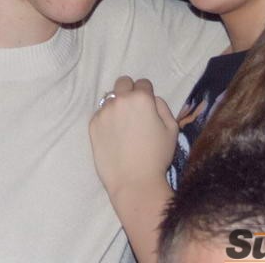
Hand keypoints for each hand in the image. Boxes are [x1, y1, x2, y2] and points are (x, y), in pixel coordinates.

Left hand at [89, 76, 177, 197]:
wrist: (134, 182)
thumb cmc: (157, 156)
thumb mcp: (172, 129)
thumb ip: (162, 107)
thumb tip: (152, 100)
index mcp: (141, 98)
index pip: (143, 83)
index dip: (147, 93)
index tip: (148, 106)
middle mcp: (120, 100)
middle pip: (123, 82)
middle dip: (129, 91)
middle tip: (134, 110)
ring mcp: (103, 112)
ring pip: (110, 98)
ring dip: (117, 105)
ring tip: (122, 125)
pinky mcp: (93, 124)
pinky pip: (100, 114)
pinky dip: (107, 119)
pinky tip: (113, 135)